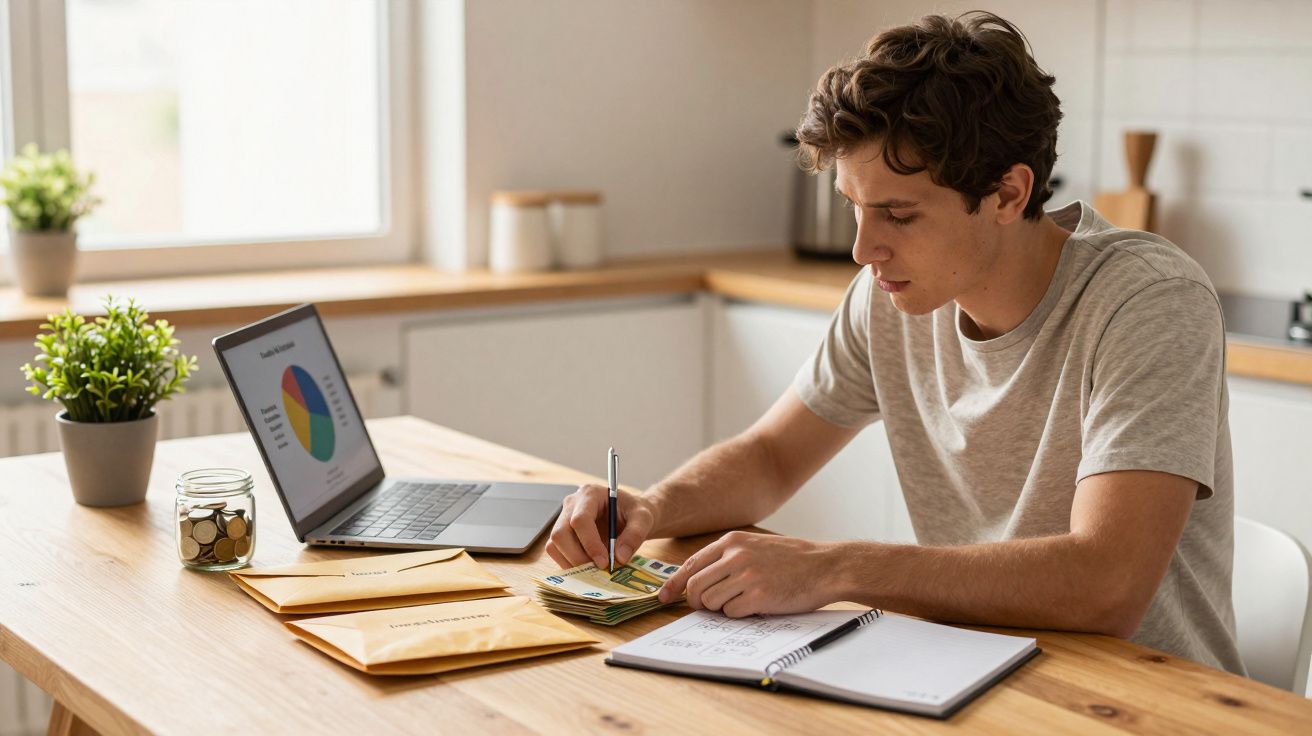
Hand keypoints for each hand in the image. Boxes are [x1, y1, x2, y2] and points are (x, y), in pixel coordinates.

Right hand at [545, 483, 657, 569]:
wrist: (630, 516)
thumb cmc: (634, 513)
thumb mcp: (643, 518)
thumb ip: (635, 535)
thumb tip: (620, 557)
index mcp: (590, 494)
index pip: (580, 520)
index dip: (590, 543)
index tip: (604, 562)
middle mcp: (572, 504)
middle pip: (560, 533)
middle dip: (577, 557)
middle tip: (597, 571)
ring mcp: (563, 518)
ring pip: (554, 544)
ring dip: (572, 563)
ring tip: (594, 571)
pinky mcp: (562, 534)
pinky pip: (556, 552)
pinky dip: (569, 564)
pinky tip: (587, 568)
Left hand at [657, 531, 841, 616]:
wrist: (826, 566)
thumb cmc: (792, 559)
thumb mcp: (756, 546)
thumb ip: (727, 558)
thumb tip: (698, 580)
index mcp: (732, 542)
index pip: (691, 565)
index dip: (674, 584)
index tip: (665, 597)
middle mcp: (735, 556)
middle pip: (695, 587)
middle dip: (698, 602)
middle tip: (710, 607)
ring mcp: (746, 576)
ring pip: (710, 602)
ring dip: (721, 608)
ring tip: (742, 601)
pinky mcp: (758, 596)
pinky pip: (731, 613)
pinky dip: (739, 615)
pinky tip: (756, 606)